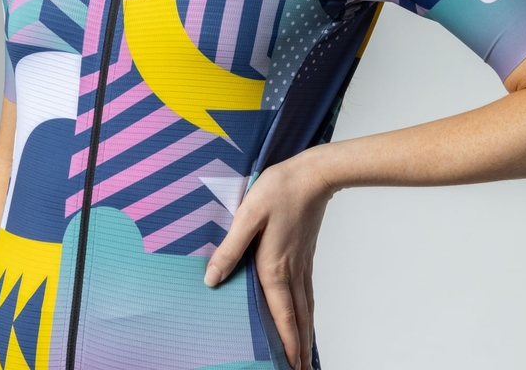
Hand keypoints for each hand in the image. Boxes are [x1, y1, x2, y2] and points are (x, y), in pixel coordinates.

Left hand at [203, 147, 335, 369]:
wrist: (314, 174)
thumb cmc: (280, 190)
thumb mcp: (248, 214)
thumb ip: (230, 248)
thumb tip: (211, 279)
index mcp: (274, 267)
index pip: (282, 315)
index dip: (286, 343)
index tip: (291, 367)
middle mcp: (291, 271)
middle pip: (298, 317)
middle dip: (299, 347)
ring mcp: (302, 262)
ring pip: (306, 306)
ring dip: (305, 332)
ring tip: (305, 353)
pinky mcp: (306, 253)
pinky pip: (308, 291)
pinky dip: (308, 310)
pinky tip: (306, 312)